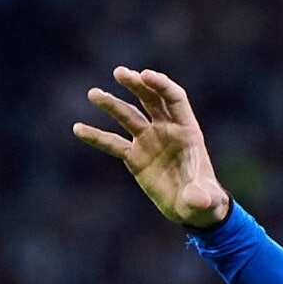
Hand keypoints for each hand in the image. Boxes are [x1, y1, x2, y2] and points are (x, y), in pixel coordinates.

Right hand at [71, 68, 233, 232]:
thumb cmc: (205, 200)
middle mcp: (166, 129)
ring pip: (128, 116)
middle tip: (119, 73)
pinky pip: (112, 143)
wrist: (191, 211)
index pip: (174, 98)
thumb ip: (201, 196)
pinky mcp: (134, 156)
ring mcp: (149, 141)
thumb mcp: (204, 199)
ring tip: (93, 94)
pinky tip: (78, 128)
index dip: (161, 85)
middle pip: (150, 99)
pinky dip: (96, 136)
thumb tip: (198, 201)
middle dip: (136, 85)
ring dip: (111, 104)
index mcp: (187, 130)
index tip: (144, 75)